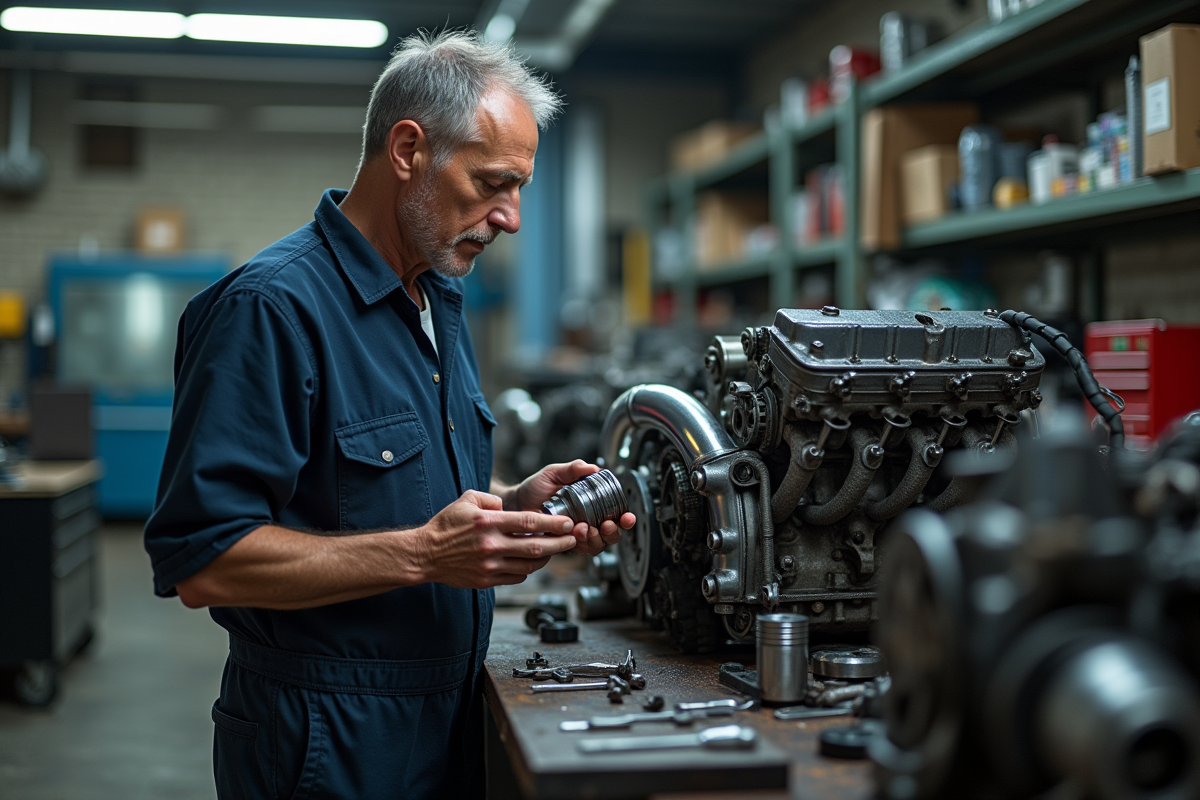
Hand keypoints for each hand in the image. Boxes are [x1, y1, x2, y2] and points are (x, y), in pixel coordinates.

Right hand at [416, 490, 578, 588]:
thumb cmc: (446, 526)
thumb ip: (490, 499)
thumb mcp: (466, 500)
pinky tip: (532, 561)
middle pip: (535, 546)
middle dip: (559, 543)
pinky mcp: (486, 580)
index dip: (553, 522)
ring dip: (547, 558)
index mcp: (488, 522)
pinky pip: (516, 576)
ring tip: (555, 550)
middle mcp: (491, 545)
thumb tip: (507, 506)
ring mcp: (490, 565)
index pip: (529, 521)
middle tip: (572, 539)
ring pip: (529, 564)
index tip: (567, 522)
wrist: (425, 554)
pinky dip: (528, 569)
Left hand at [508, 460, 635, 556]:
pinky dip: (581, 543)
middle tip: (606, 524)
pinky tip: (575, 533)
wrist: (516, 502)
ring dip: (596, 539)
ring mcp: (576, 535)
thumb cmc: (535, 487)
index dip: (625, 519)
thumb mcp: (555, 473)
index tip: (627, 517)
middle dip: (613, 532)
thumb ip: (573, 469)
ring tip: (586, 528)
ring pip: (598, 545)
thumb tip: (593, 468)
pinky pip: (579, 549)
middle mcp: (588, 521)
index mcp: (591, 504)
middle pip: (611, 534)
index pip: (615, 514)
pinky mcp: (564, 544)